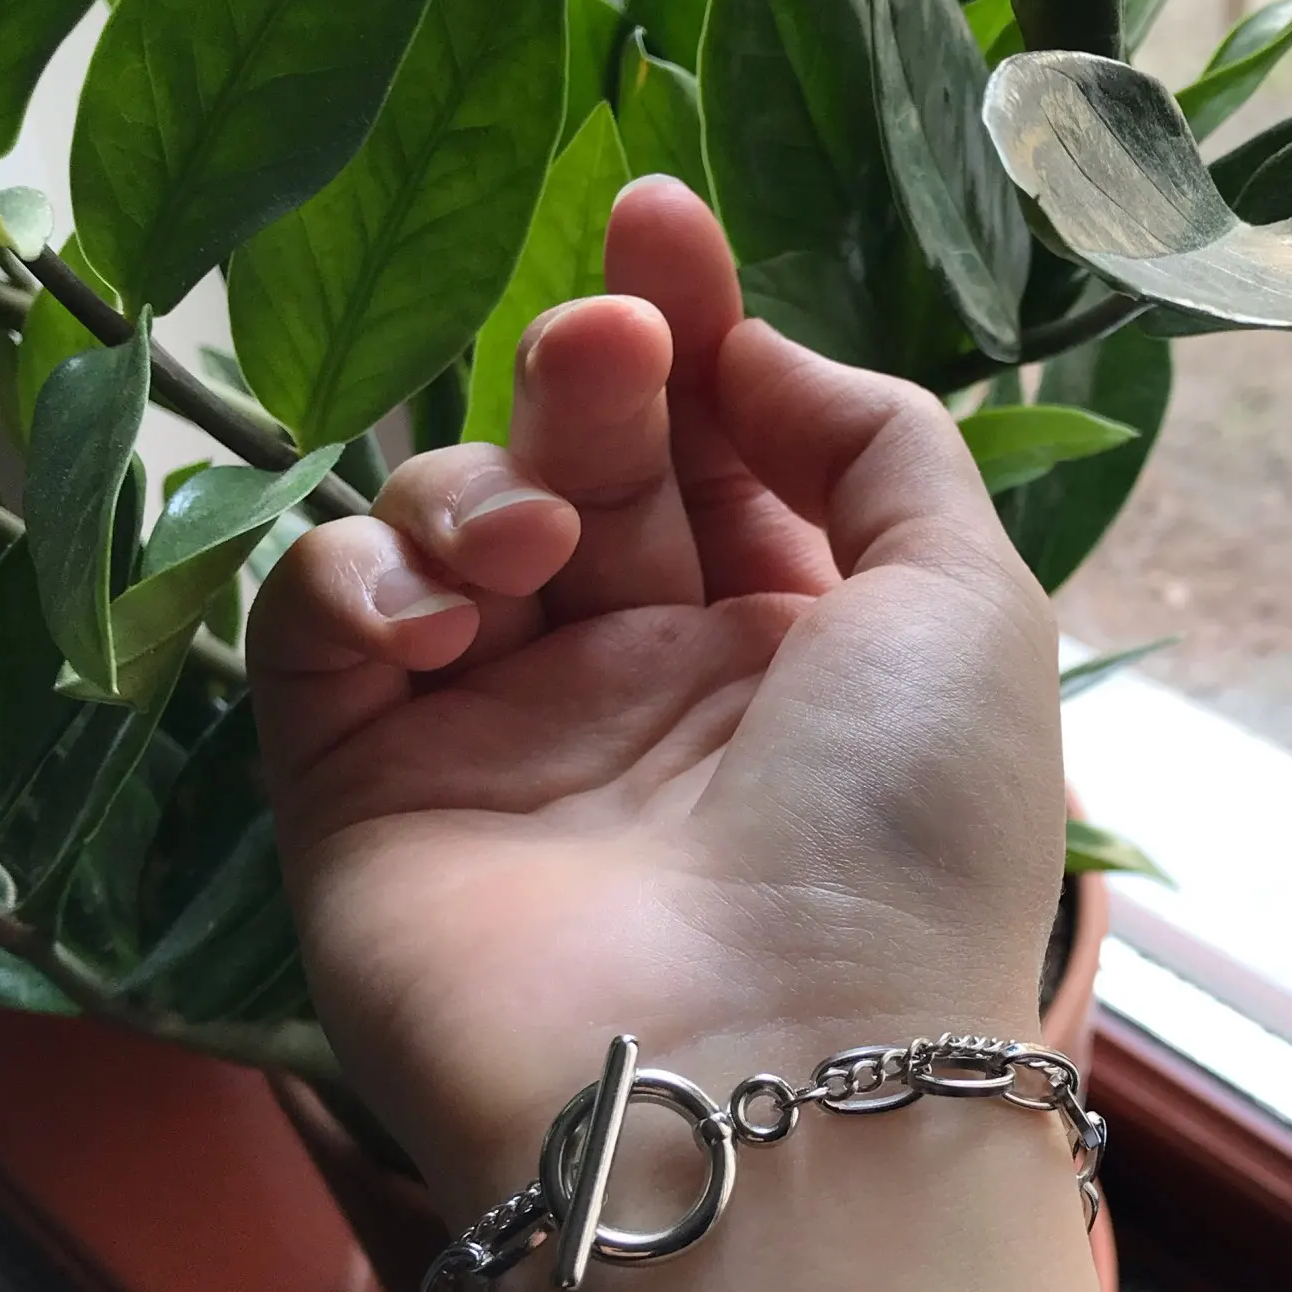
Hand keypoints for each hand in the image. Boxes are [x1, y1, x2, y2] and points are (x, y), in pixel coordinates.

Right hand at [247, 179, 1064, 1216]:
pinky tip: (444, 619)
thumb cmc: (898, 831)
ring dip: (486, 487)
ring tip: (539, 550)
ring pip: (452, 529)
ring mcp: (509, 740)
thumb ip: (883, 445)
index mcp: (801, 647)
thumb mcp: (969, 604)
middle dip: (593, 377)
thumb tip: (758, 354)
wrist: (761, 1073)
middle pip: (589, 468)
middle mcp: (654, 687)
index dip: (697, 328)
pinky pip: (321, 627)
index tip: (664, 218)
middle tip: (606, 342)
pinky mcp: (369, 793)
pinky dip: (360, 581)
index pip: (723, 451)